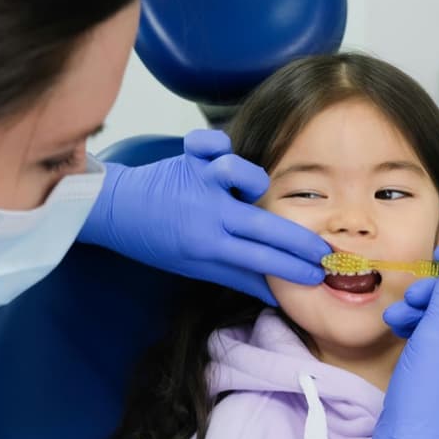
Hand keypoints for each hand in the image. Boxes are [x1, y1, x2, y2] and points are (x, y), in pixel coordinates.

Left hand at [78, 129, 328, 304]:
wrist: (114, 211)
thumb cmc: (158, 242)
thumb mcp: (196, 268)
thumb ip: (237, 277)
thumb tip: (276, 296)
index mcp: (208, 245)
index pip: (261, 259)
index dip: (293, 268)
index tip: (319, 274)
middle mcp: (208, 213)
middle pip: (264, 225)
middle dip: (299, 240)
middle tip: (323, 248)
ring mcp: (199, 183)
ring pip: (239, 173)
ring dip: (253, 180)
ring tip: (255, 191)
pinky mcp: (189, 158)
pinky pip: (209, 142)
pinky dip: (218, 142)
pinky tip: (222, 152)